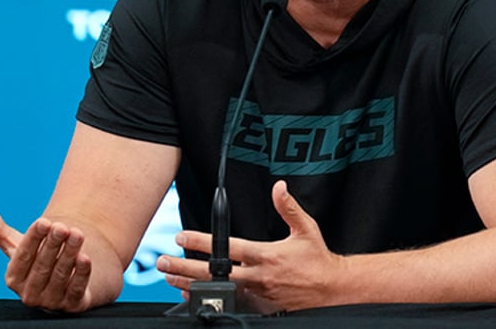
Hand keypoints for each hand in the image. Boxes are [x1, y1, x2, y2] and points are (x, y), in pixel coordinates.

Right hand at [0, 203, 93, 312]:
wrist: (65, 279)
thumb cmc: (37, 258)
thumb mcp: (16, 243)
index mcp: (14, 278)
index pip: (23, 257)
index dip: (34, 239)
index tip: (44, 221)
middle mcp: (30, 293)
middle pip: (42, 266)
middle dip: (52, 245)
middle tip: (62, 226)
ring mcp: (52, 301)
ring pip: (60, 276)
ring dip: (69, 254)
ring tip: (77, 234)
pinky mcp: (73, 305)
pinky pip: (76, 290)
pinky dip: (81, 274)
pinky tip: (85, 257)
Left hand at [157, 180, 344, 312]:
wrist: (332, 289)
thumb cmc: (318, 259)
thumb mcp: (305, 228)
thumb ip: (288, 207)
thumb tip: (279, 187)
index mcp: (266, 255)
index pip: (227, 248)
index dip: (201, 242)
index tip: (182, 237)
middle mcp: (258, 277)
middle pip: (214, 273)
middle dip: (185, 268)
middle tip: (164, 263)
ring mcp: (258, 295)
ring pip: (218, 290)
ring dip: (192, 285)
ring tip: (171, 280)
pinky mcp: (260, 307)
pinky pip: (230, 304)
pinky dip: (211, 299)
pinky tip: (194, 297)